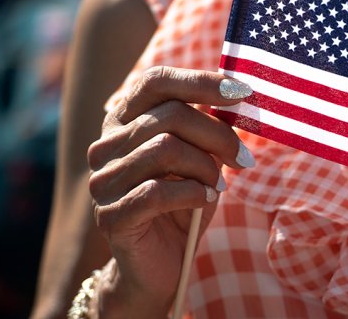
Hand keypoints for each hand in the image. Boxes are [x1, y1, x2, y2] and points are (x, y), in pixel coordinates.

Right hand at [86, 66, 254, 316]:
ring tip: (219, 185)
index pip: (156, 81)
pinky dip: (192, 193)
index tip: (242, 93)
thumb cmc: (185, 202)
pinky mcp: (110, 216)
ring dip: (205, 168)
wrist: (163, 265)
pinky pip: (156, 191)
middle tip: (244, 158)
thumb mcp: (201, 157)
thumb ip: (209, 127)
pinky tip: (206, 200)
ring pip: (164, 149)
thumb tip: (239, 96)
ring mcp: (103, 181)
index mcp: (125, 121)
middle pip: (169, 116)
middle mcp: (106, 145)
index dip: (200, 81)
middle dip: (217, 135)